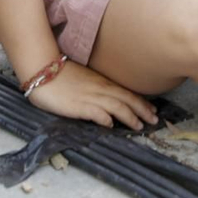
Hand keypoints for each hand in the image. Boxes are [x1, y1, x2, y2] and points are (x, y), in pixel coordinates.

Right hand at [28, 60, 158, 127]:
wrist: (43, 70)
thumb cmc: (62, 74)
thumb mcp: (85, 79)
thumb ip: (97, 88)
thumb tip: (108, 101)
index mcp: (102, 82)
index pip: (127, 92)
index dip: (141, 102)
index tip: (152, 110)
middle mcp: (100, 88)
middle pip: (127, 99)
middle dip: (143, 110)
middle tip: (155, 120)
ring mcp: (90, 96)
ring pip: (116, 106)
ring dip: (130, 117)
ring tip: (140, 126)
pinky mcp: (78, 105)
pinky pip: (95, 112)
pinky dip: (105, 118)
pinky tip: (111, 125)